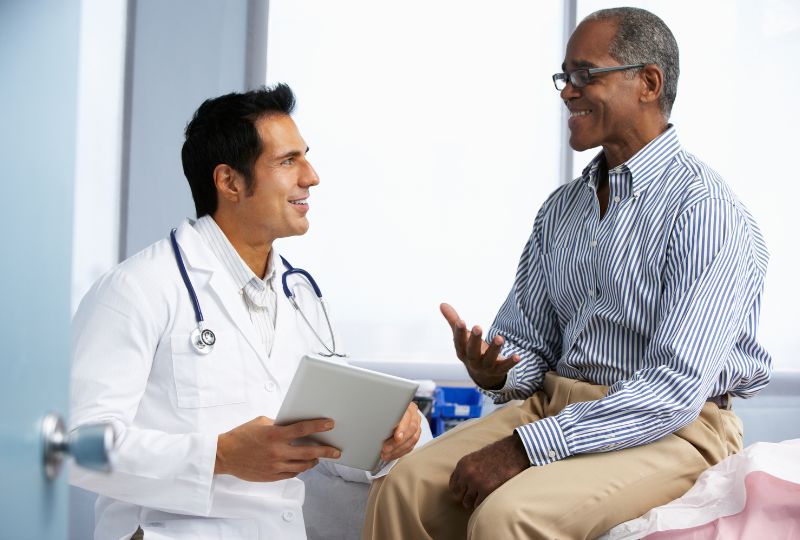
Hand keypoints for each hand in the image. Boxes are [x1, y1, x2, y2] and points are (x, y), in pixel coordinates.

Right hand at [215, 416, 340, 481]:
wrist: (224, 455)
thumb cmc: (242, 436)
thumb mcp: (261, 422)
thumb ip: (279, 424)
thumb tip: (293, 425)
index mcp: (275, 434)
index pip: (302, 429)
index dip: (318, 426)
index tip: (330, 424)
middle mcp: (277, 451)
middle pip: (308, 452)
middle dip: (326, 451)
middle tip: (336, 451)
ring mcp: (275, 465)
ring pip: (302, 466)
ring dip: (314, 461)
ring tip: (319, 458)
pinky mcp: (271, 476)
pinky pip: (292, 473)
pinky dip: (300, 469)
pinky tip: (303, 465)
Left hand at [380, 402, 421, 461]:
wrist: (394, 411)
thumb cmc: (387, 410)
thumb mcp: (384, 409)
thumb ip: (383, 414)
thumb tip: (373, 421)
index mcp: (408, 406)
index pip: (408, 416)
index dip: (402, 427)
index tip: (396, 437)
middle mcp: (414, 415)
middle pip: (412, 429)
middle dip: (398, 442)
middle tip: (386, 448)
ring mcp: (416, 426)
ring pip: (413, 439)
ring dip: (398, 449)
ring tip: (386, 454)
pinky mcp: (415, 435)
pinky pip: (410, 446)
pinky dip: (400, 452)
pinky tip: (390, 455)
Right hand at [440, 303, 519, 388]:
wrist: (482, 375)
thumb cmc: (471, 349)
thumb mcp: (462, 337)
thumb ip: (453, 320)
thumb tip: (442, 304)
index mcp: (462, 351)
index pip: (459, 342)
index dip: (459, 332)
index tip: (460, 321)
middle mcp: (472, 360)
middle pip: (472, 351)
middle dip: (474, 340)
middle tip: (477, 327)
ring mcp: (485, 367)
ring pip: (489, 359)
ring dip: (494, 349)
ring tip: (500, 338)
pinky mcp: (498, 370)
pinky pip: (504, 367)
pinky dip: (510, 362)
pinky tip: (518, 356)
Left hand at [449, 434, 529, 508]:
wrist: (514, 452)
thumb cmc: (497, 455)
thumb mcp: (476, 458)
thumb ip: (466, 470)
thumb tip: (460, 485)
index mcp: (462, 464)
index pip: (452, 484)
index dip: (460, 490)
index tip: (466, 492)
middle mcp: (466, 473)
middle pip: (458, 495)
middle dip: (466, 496)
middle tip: (476, 495)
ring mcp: (476, 482)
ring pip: (467, 502)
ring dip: (475, 501)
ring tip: (484, 495)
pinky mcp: (486, 490)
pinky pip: (478, 505)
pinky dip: (484, 503)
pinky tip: (490, 496)